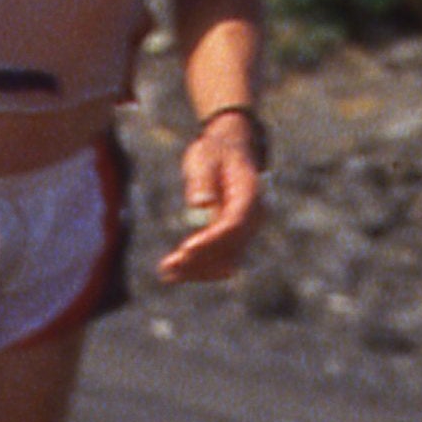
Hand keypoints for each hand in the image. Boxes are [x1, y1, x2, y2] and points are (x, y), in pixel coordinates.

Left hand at [154, 115, 264, 283]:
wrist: (229, 148)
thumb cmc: (215, 151)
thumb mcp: (205, 156)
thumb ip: (202, 179)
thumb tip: (200, 204)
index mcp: (251, 192)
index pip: (235, 223)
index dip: (212, 240)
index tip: (186, 249)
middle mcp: (255, 215)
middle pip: (231, 247)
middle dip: (200, 259)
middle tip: (168, 267)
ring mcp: (247, 229)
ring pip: (226, 259)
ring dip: (198, 269)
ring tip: (166, 273)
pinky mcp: (235, 237)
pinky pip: (221, 258)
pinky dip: (200, 267)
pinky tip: (174, 273)